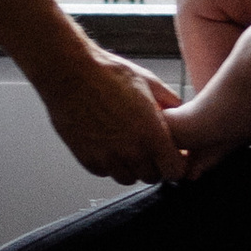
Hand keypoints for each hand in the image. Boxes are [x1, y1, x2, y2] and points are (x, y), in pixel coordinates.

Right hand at [46, 48, 188, 185]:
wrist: (70, 72)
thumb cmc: (107, 73)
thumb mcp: (148, 82)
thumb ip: (168, 101)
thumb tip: (179, 110)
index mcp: (151, 134)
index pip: (174, 171)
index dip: (175, 164)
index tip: (172, 155)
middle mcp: (130, 151)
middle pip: (152, 177)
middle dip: (154, 165)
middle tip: (149, 149)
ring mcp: (107, 157)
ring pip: (127, 178)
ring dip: (131, 167)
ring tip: (128, 147)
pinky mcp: (86, 158)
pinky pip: (104, 172)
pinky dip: (108, 164)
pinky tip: (108, 145)